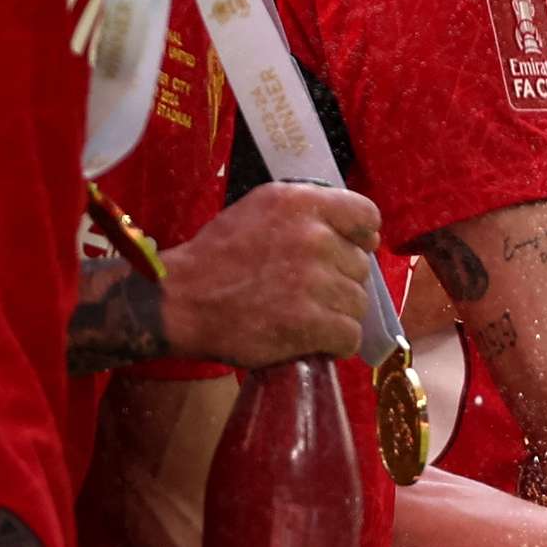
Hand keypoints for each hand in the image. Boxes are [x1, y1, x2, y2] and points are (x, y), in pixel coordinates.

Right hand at [155, 179, 388, 366]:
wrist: (180, 300)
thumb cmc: (217, 256)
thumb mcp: (259, 210)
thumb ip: (306, 213)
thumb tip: (358, 233)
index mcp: (301, 203)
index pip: (366, 215)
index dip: (362, 237)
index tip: (350, 250)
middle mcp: (313, 236)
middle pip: (360, 265)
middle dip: (340, 282)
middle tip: (308, 293)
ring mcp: (313, 280)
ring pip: (357, 303)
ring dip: (337, 314)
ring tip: (306, 317)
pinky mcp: (309, 321)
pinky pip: (349, 335)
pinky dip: (336, 343)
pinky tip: (314, 340)